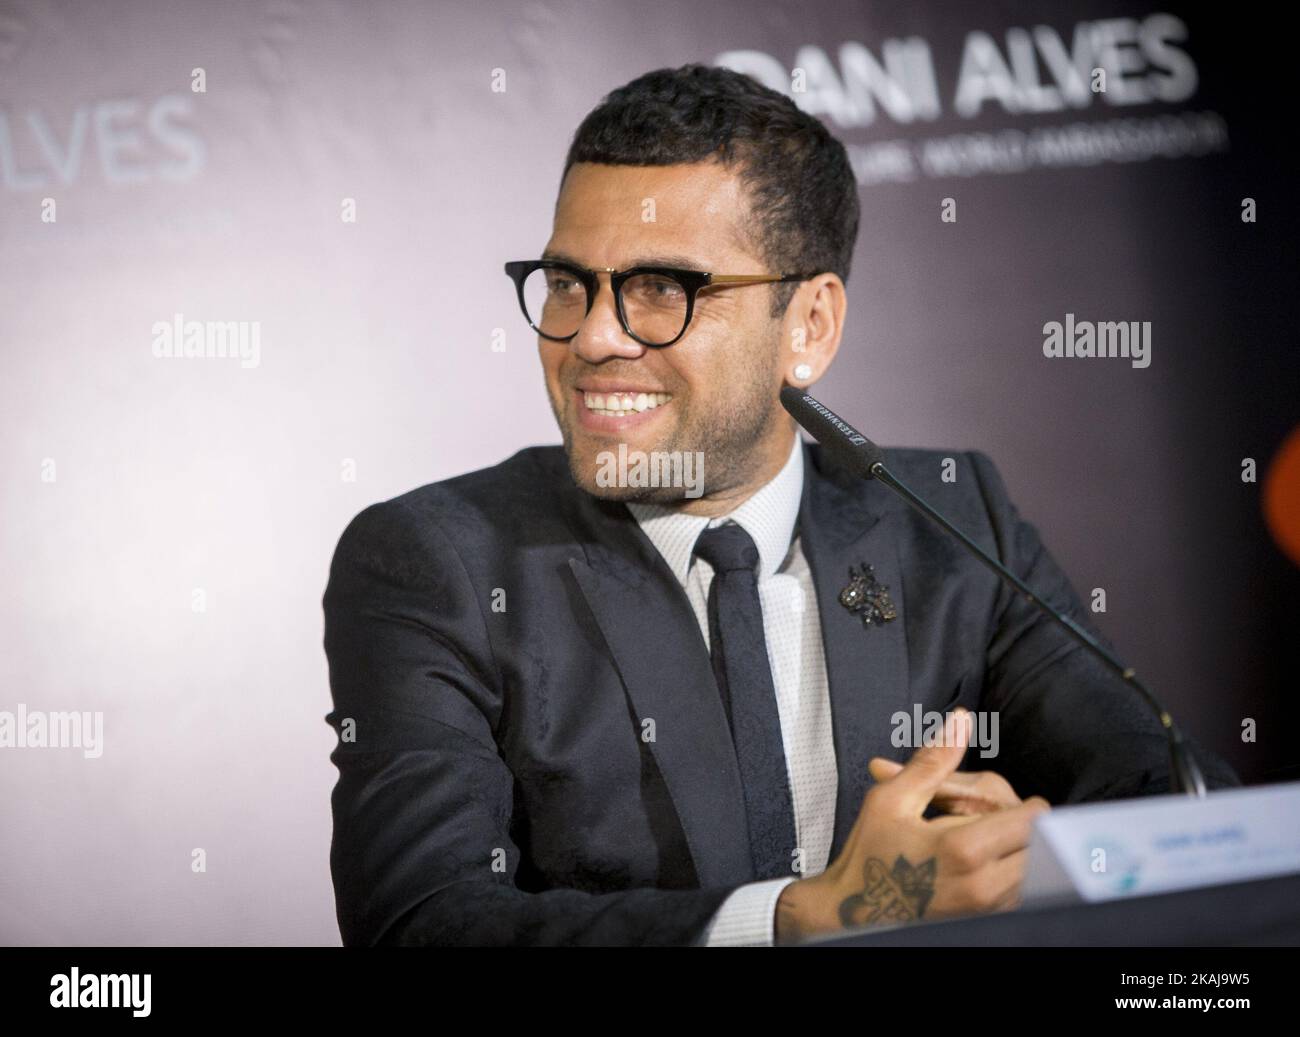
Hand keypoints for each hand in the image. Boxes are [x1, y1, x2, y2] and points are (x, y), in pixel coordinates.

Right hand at [775, 708, 1049, 943]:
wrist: (852, 910)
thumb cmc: (869, 854)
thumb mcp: (892, 798)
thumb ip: (934, 760)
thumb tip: (960, 720)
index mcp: (963, 849)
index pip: (1032, 821)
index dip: (1026, 806)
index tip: (1010, 804)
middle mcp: (983, 885)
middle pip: (1041, 847)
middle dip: (1025, 830)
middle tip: (994, 825)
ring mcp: (987, 910)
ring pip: (1036, 874)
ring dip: (1021, 855)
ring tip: (986, 848)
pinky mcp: (987, 923)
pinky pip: (1021, 897)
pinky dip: (1012, 879)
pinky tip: (982, 871)